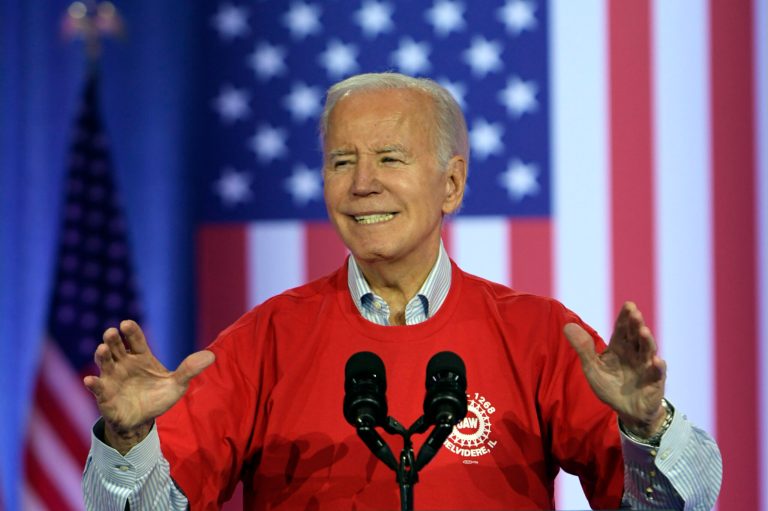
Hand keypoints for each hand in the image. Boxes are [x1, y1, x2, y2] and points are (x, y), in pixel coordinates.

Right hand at [83, 320, 214, 453]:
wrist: (143, 421)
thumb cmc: (158, 397)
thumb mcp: (177, 384)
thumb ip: (189, 369)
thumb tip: (212, 356)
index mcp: (140, 356)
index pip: (134, 339)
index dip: (130, 331)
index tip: (126, 324)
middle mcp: (124, 363)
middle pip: (116, 346)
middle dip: (113, 338)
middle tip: (112, 332)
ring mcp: (112, 378)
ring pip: (104, 362)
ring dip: (102, 355)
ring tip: (102, 349)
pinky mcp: (105, 395)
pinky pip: (98, 388)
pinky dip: (93, 384)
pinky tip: (91, 380)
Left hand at [564, 302, 666, 436]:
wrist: (627, 410)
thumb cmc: (610, 386)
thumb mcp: (592, 367)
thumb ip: (582, 348)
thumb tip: (567, 326)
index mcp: (620, 347)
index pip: (623, 328)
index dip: (626, 317)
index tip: (629, 305)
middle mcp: (635, 353)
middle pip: (636, 335)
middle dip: (636, 324)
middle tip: (635, 313)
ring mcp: (646, 366)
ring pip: (648, 350)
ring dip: (647, 340)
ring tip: (643, 331)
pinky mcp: (654, 382)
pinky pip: (657, 373)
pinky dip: (657, 367)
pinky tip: (656, 360)